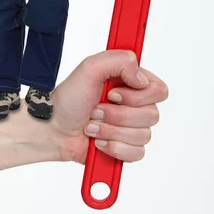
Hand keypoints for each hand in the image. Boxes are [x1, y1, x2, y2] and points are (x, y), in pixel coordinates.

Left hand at [50, 49, 168, 163]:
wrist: (54, 128)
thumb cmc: (69, 98)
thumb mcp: (90, 67)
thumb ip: (120, 61)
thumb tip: (142, 79)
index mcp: (131, 83)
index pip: (159, 90)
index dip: (139, 95)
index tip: (113, 94)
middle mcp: (135, 105)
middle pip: (152, 115)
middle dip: (118, 115)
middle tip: (97, 109)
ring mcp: (131, 128)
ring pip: (143, 135)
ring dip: (111, 130)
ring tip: (92, 125)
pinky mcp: (126, 149)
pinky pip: (136, 153)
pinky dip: (114, 148)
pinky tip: (98, 141)